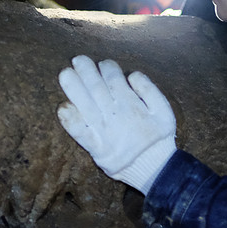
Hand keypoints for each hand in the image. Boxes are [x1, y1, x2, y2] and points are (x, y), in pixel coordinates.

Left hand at [57, 55, 176, 193]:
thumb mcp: (164, 111)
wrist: (154, 168)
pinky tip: (62, 107)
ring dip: (74, 88)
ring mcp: (103, 131)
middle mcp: (115, 115)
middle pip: (96, 88)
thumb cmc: (158, 137)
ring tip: (65, 73)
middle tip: (78, 59)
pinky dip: (70, 120)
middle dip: (86, 71)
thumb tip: (132, 75)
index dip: (107, 67)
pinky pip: (80, 132)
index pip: (114, 79)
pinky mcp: (96, 147)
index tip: (103, 64)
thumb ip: (150, 90)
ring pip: (85, 105)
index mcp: (131, 104)